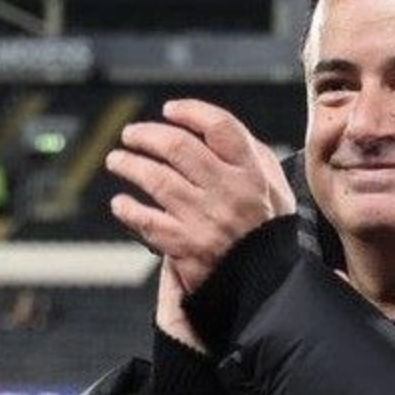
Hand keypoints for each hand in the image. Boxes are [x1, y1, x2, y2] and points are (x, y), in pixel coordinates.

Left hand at [107, 99, 294, 344]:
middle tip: (132, 135)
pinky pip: (147, 221)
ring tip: (118, 161)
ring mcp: (204, 219)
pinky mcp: (185, 246)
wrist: (267, 284)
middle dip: (146, 135)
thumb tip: (218, 132)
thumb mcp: (277, 189)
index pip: (219, 127)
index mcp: (252, 173)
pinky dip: (128, 209)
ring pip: (156, 178)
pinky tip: (121, 203)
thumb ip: (255, 157)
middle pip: (177, 146)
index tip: (171, 110)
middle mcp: (227, 192)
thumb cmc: (269, 233)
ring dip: (129, 165)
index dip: (190, 112)